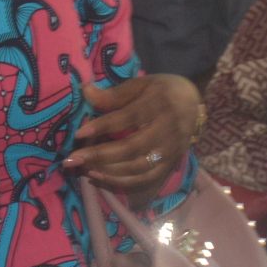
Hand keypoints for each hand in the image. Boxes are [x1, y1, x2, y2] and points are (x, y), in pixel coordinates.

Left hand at [67, 75, 200, 201]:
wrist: (194, 103)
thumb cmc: (162, 90)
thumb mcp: (141, 85)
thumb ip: (114, 94)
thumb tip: (85, 92)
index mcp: (160, 103)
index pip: (128, 118)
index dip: (103, 126)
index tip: (80, 133)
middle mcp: (168, 129)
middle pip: (132, 147)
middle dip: (100, 155)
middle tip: (72, 159)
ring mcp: (171, 150)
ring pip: (138, 167)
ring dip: (109, 171)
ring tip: (85, 170)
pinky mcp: (170, 164)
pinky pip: (146, 179)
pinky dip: (122, 182)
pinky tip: (100, 178)